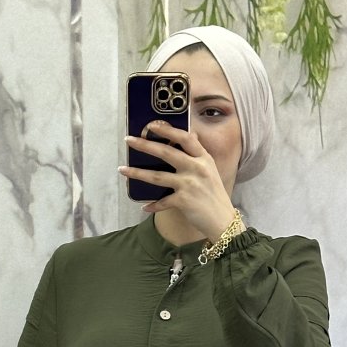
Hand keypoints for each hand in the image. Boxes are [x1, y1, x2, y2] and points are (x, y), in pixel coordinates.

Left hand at [120, 121, 234, 242]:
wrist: (223, 221)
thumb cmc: (215, 196)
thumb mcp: (211, 170)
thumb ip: (199, 155)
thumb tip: (191, 134)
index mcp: (203, 158)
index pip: (185, 137)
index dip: (167, 129)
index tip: (151, 125)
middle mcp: (196, 168)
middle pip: (166, 152)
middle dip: (145, 145)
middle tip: (129, 140)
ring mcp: (189, 184)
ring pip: (157, 176)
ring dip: (137, 173)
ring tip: (123, 169)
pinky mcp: (183, 201)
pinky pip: (163, 201)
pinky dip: (153, 205)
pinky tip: (144, 207)